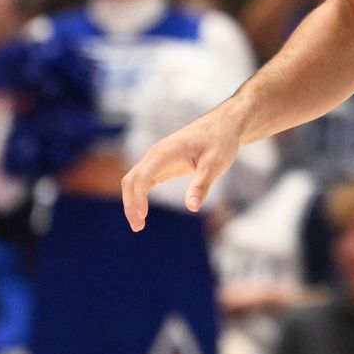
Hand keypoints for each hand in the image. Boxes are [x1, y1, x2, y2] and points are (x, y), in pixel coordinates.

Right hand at [120, 101, 242, 229]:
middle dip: (130, 203)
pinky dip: (138, 195)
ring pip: (134, 180)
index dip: (139, 197)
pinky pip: (143, 180)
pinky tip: (142, 212)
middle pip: (132, 179)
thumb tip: (192, 207)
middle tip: (138, 228)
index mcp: (166, 151)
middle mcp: (156, 154)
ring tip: (139, 224)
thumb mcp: (215, 164)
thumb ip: (202, 185)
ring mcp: (157, 158)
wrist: (223, 125)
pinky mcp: (161, 163)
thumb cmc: (220, 142)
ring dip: (131, 201)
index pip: (143, 176)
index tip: (143, 216)